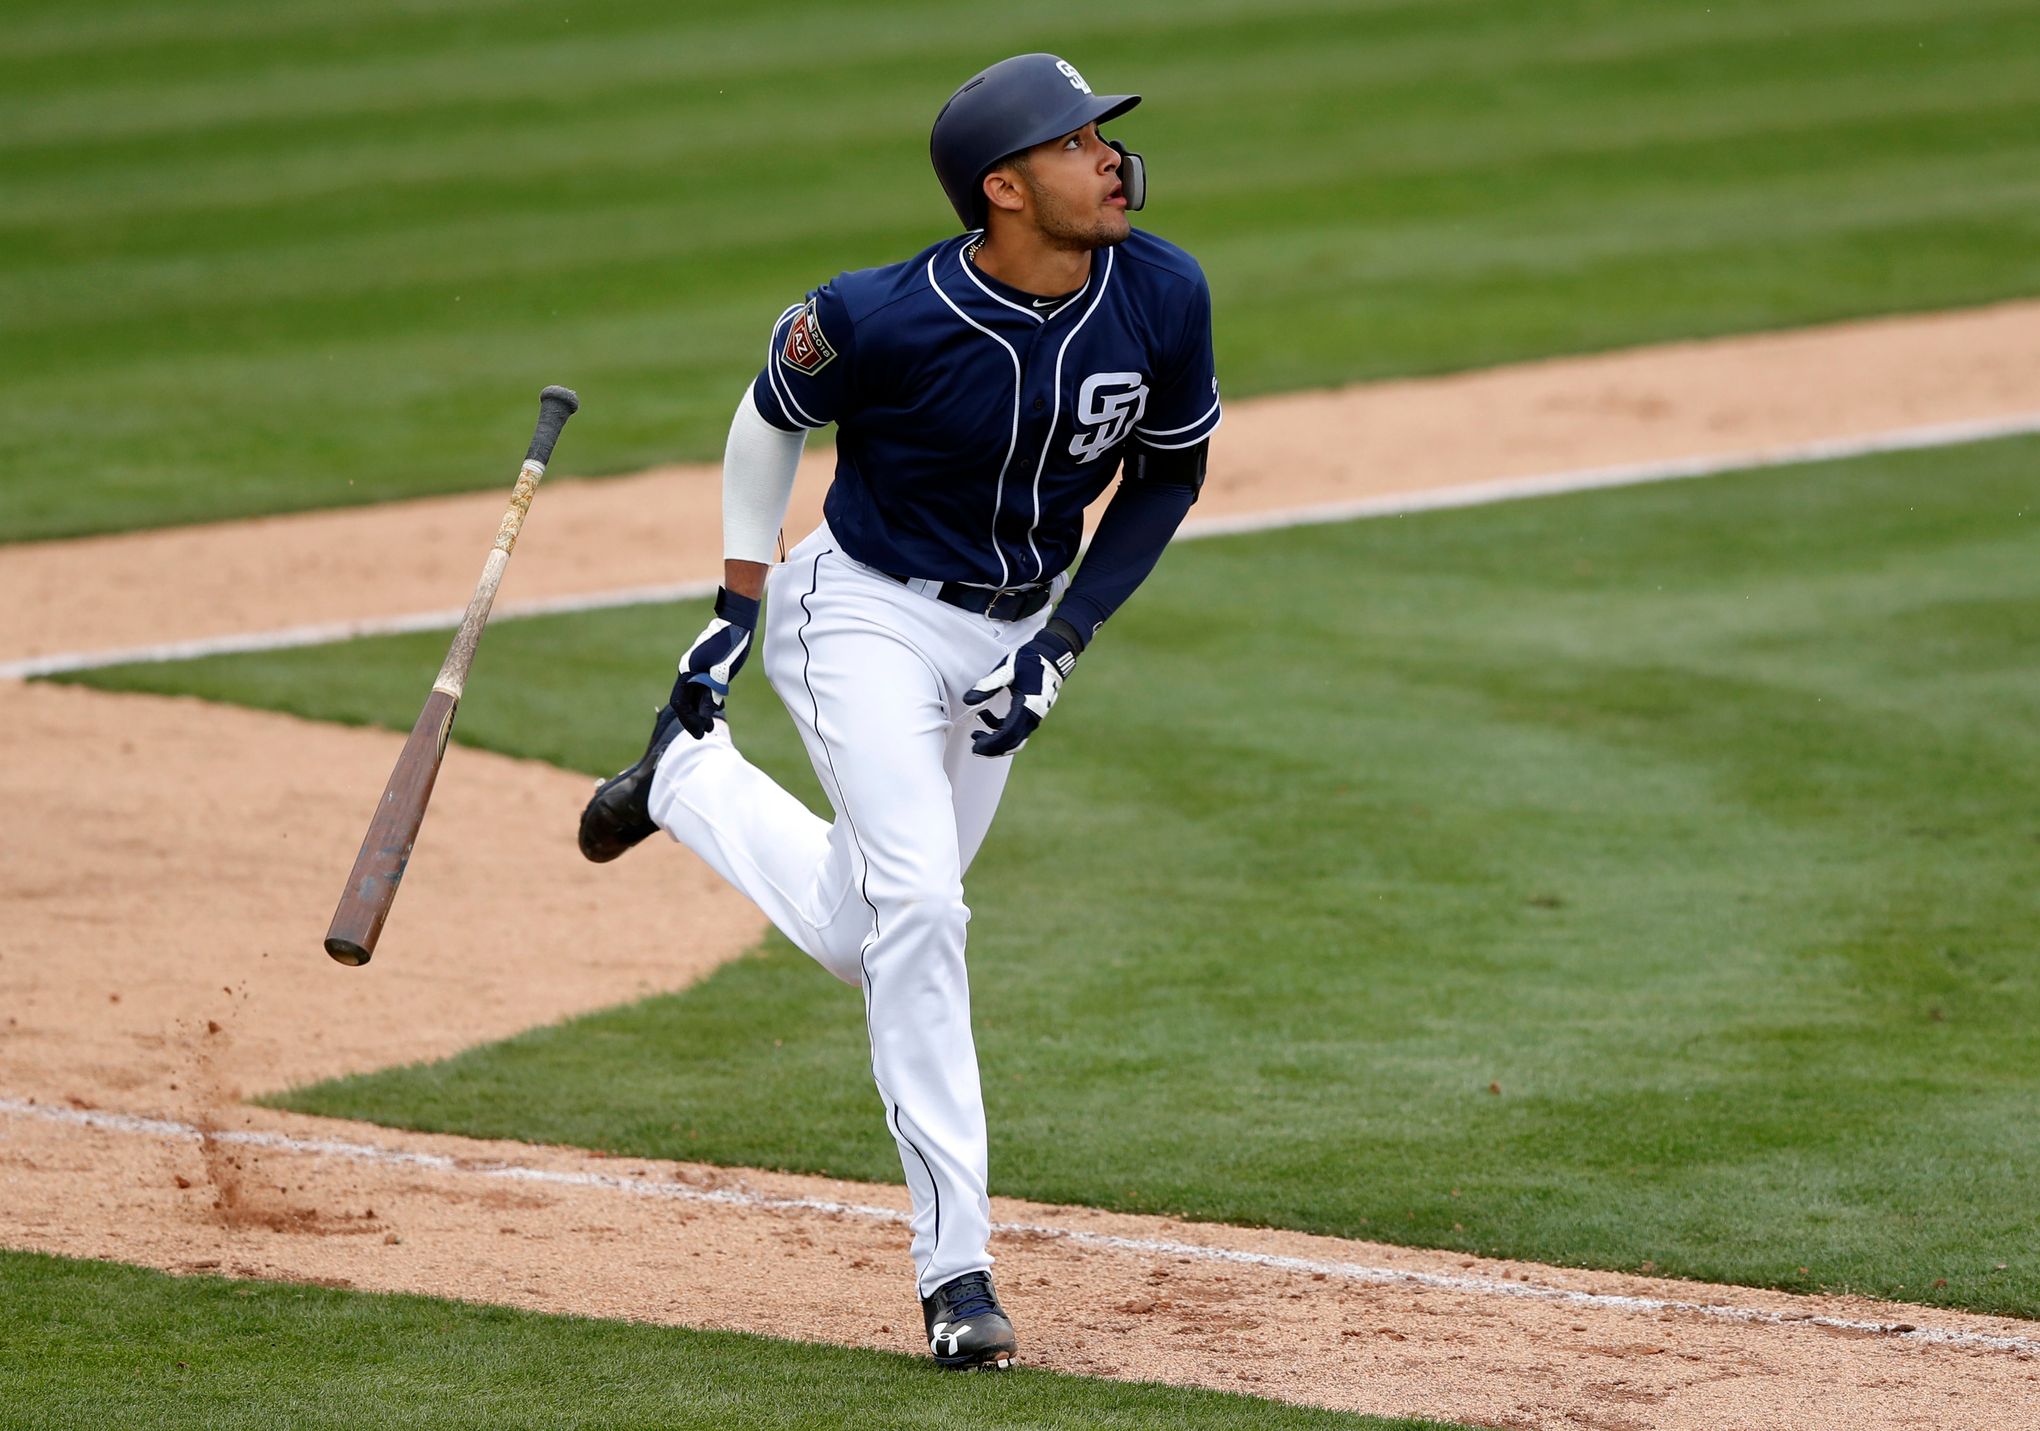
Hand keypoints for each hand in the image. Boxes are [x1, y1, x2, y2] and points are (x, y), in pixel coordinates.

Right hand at [670, 587, 760, 737]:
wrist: (737, 621)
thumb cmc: (730, 644)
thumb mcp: (722, 672)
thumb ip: (711, 693)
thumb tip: (704, 715)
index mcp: (687, 671)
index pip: (680, 703)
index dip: (688, 721)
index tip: (699, 733)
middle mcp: (688, 670)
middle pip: (685, 701)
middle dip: (694, 719)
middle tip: (706, 733)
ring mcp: (696, 667)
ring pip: (693, 694)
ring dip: (700, 711)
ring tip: (711, 725)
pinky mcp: (705, 665)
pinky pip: (701, 687)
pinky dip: (706, 699)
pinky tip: (716, 706)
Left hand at [963, 626, 1076, 756]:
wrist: (1052, 656)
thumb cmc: (1030, 661)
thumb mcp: (1006, 670)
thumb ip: (988, 685)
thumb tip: (968, 700)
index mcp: (1027, 707)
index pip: (1007, 734)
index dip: (990, 743)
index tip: (976, 746)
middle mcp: (1033, 716)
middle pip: (1012, 743)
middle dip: (993, 749)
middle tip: (975, 748)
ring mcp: (1035, 717)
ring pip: (1015, 739)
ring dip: (996, 741)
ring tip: (976, 735)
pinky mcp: (1033, 714)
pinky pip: (1018, 730)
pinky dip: (1001, 730)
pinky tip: (986, 718)